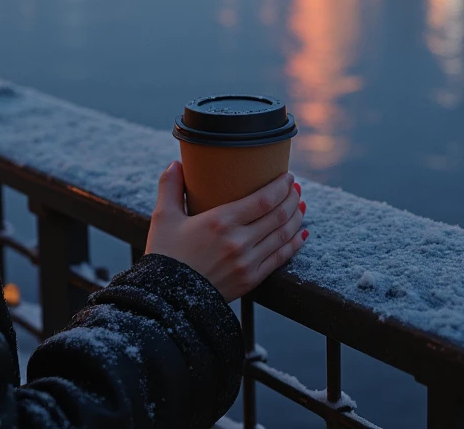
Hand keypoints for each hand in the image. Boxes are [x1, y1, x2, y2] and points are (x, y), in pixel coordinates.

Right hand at [145, 161, 307, 301]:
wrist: (167, 300)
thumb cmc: (165, 256)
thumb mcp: (163, 218)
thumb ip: (169, 187)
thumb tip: (176, 163)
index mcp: (220, 222)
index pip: (263, 199)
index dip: (280, 186)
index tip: (287, 176)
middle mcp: (238, 242)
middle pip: (278, 215)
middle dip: (291, 198)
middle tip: (295, 188)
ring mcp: (247, 263)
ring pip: (283, 235)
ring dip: (296, 218)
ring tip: (300, 206)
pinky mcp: (250, 280)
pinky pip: (280, 258)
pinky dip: (294, 244)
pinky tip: (300, 234)